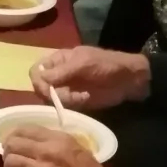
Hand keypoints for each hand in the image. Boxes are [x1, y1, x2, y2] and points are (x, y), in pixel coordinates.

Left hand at [2, 126, 139, 166]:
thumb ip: (55, 142)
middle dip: (8, 150)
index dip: (13, 135)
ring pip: (10, 161)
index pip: (24, 129)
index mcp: (58, 139)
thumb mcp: (77, 149)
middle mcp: (47, 151)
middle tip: (12, 157)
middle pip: (12, 144)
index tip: (13, 142)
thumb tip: (34, 141)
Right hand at [29, 46, 150, 110]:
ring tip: (78, 97)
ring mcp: (66, 89)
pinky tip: (85, 99)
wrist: (129, 80)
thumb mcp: (83, 64)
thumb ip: (61, 71)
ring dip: (62, 99)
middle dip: (49, 92)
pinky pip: (64, 106)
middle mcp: (58, 75)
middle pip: (40, 86)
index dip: (37, 79)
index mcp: (58, 60)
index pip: (36, 70)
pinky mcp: (75, 101)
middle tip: (63, 95)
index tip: (46, 88)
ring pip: (50, 98)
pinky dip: (72, 104)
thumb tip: (39, 78)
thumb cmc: (106, 65)